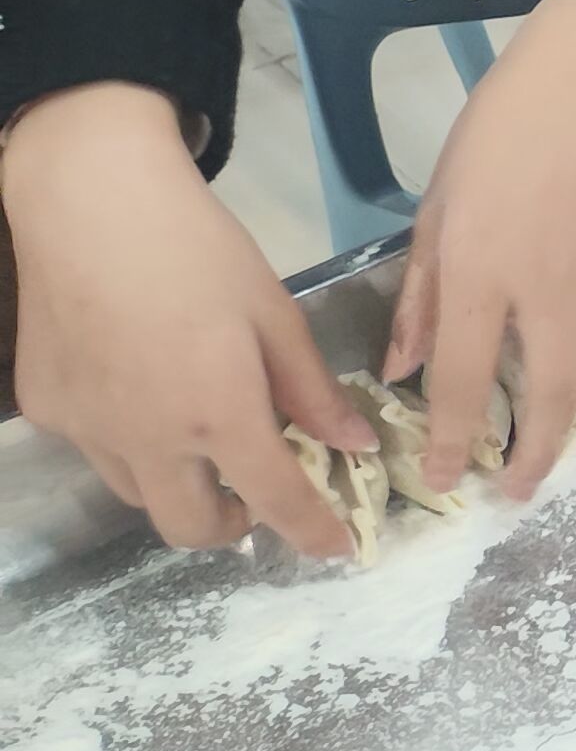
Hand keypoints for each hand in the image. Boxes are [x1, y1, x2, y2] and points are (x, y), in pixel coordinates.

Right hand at [4, 84, 367, 556]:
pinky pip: (97, 449)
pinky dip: (130, 439)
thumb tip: (356, 445)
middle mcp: (146, 438)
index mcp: (216, 414)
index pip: (276, 501)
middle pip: (190, 528)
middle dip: (234, 524)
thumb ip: (313, 390)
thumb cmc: (198, 249)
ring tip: (201, 429)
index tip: (336, 547)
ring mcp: (87, 429)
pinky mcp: (45, 409)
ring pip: (140, 493)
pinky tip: (141, 386)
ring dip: (180, 482)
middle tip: (258, 489)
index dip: (313, 531)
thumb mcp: (275, 314)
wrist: (90, 204)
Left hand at [390, 0, 575, 496]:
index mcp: (480, 273)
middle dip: (534, 455)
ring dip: (564, 403)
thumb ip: (423, 294)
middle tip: (520, 490)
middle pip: (547, 398)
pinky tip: (568, 325)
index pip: (461, 381)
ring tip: (545, 424)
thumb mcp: (436, 210)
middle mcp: (543, 287)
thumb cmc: (496, 135)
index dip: (453, 441)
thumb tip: (405, 367)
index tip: (448, 482)